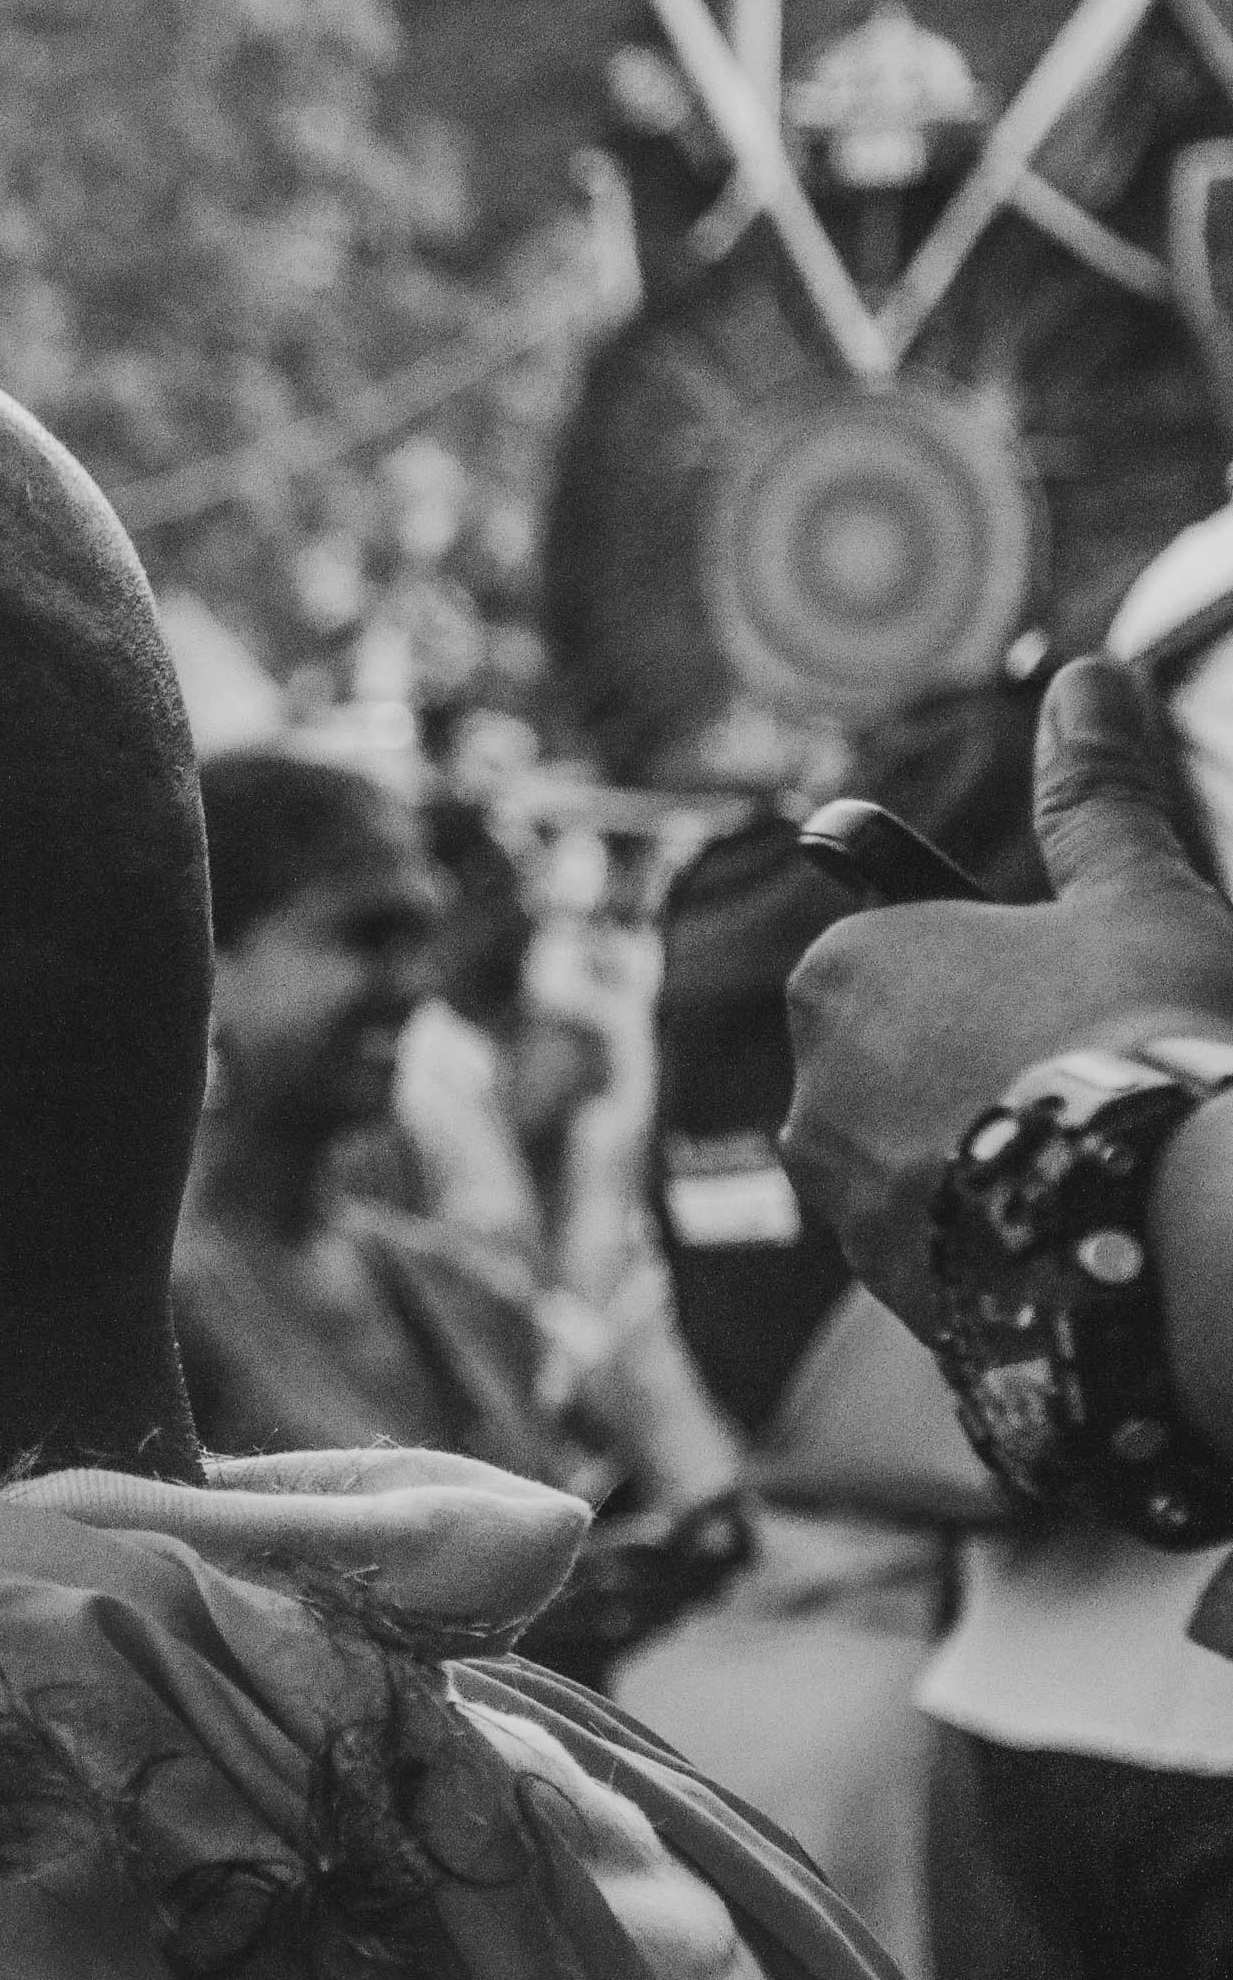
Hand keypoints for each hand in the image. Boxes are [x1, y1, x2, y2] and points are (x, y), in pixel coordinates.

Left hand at [784, 656, 1232, 1328]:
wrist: (1173, 1231)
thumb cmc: (1149, 1040)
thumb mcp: (1138, 897)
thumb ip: (1098, 795)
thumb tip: (1088, 679)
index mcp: (840, 977)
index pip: (904, 953)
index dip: (1006, 968)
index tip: (1082, 998)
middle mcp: (807, 1095)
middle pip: (913, 1063)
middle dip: (998, 1069)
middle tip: (1109, 1080)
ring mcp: (843, 1209)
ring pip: (930, 1160)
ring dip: (1002, 1158)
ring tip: (1110, 1161)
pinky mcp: (895, 1300)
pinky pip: (953, 1252)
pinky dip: (1011, 1242)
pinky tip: (1091, 1235)